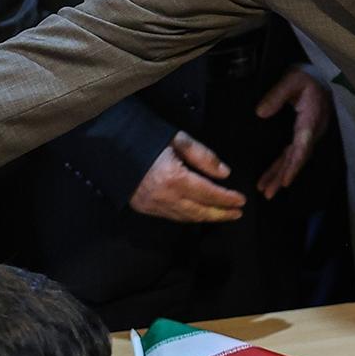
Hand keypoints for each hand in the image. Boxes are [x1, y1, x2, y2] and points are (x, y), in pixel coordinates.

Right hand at [129, 132, 246, 222]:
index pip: (209, 193)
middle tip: (238, 214)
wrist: (112, 145)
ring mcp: (153, 205)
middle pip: (200, 211)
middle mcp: (164, 196)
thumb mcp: (179, 139)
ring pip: (186, 218)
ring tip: (223, 215)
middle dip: (221, 214)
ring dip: (206, 217)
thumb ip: (203, 156)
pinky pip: (172, 217)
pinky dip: (189, 217)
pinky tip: (198, 213)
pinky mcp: (144, 208)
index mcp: (174, 178)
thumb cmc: (148, 137)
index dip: (227, 199)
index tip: (242, 201)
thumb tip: (225, 174)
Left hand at [254, 68, 331, 198]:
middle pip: (298, 158)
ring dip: (280, 175)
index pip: (303, 145)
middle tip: (268, 194)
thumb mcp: (292, 79)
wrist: (319, 76)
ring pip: (294, 159)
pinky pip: (292, 154)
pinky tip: (271, 177)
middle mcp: (312, 131)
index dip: (294, 164)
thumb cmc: (306, 76)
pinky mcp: (303, 135)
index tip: (285, 180)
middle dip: (283, 176)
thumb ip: (277, 95)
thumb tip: (260, 113)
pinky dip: (281, 166)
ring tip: (265, 192)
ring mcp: (308, 135)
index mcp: (311, 119)